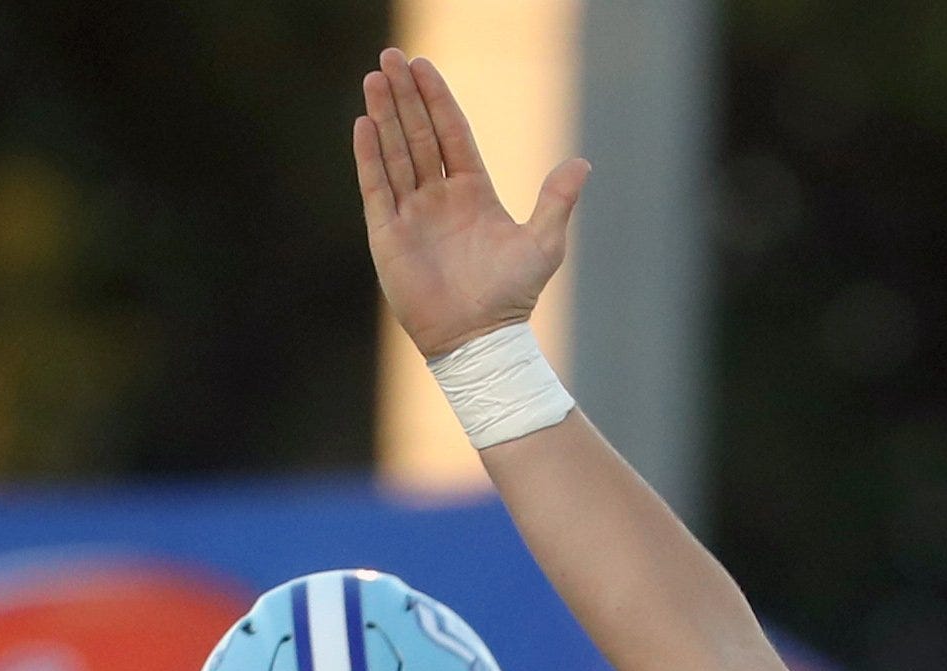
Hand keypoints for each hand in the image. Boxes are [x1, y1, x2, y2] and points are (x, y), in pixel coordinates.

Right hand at [354, 47, 586, 360]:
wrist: (480, 338)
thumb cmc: (513, 296)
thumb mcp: (543, 245)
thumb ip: (558, 202)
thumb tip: (582, 163)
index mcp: (473, 191)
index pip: (451, 133)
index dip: (437, 100)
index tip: (424, 66)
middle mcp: (439, 196)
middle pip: (418, 134)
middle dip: (405, 96)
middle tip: (391, 55)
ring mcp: (412, 212)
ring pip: (394, 153)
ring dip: (384, 116)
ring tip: (374, 78)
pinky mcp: (388, 233)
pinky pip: (377, 186)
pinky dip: (370, 156)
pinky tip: (364, 124)